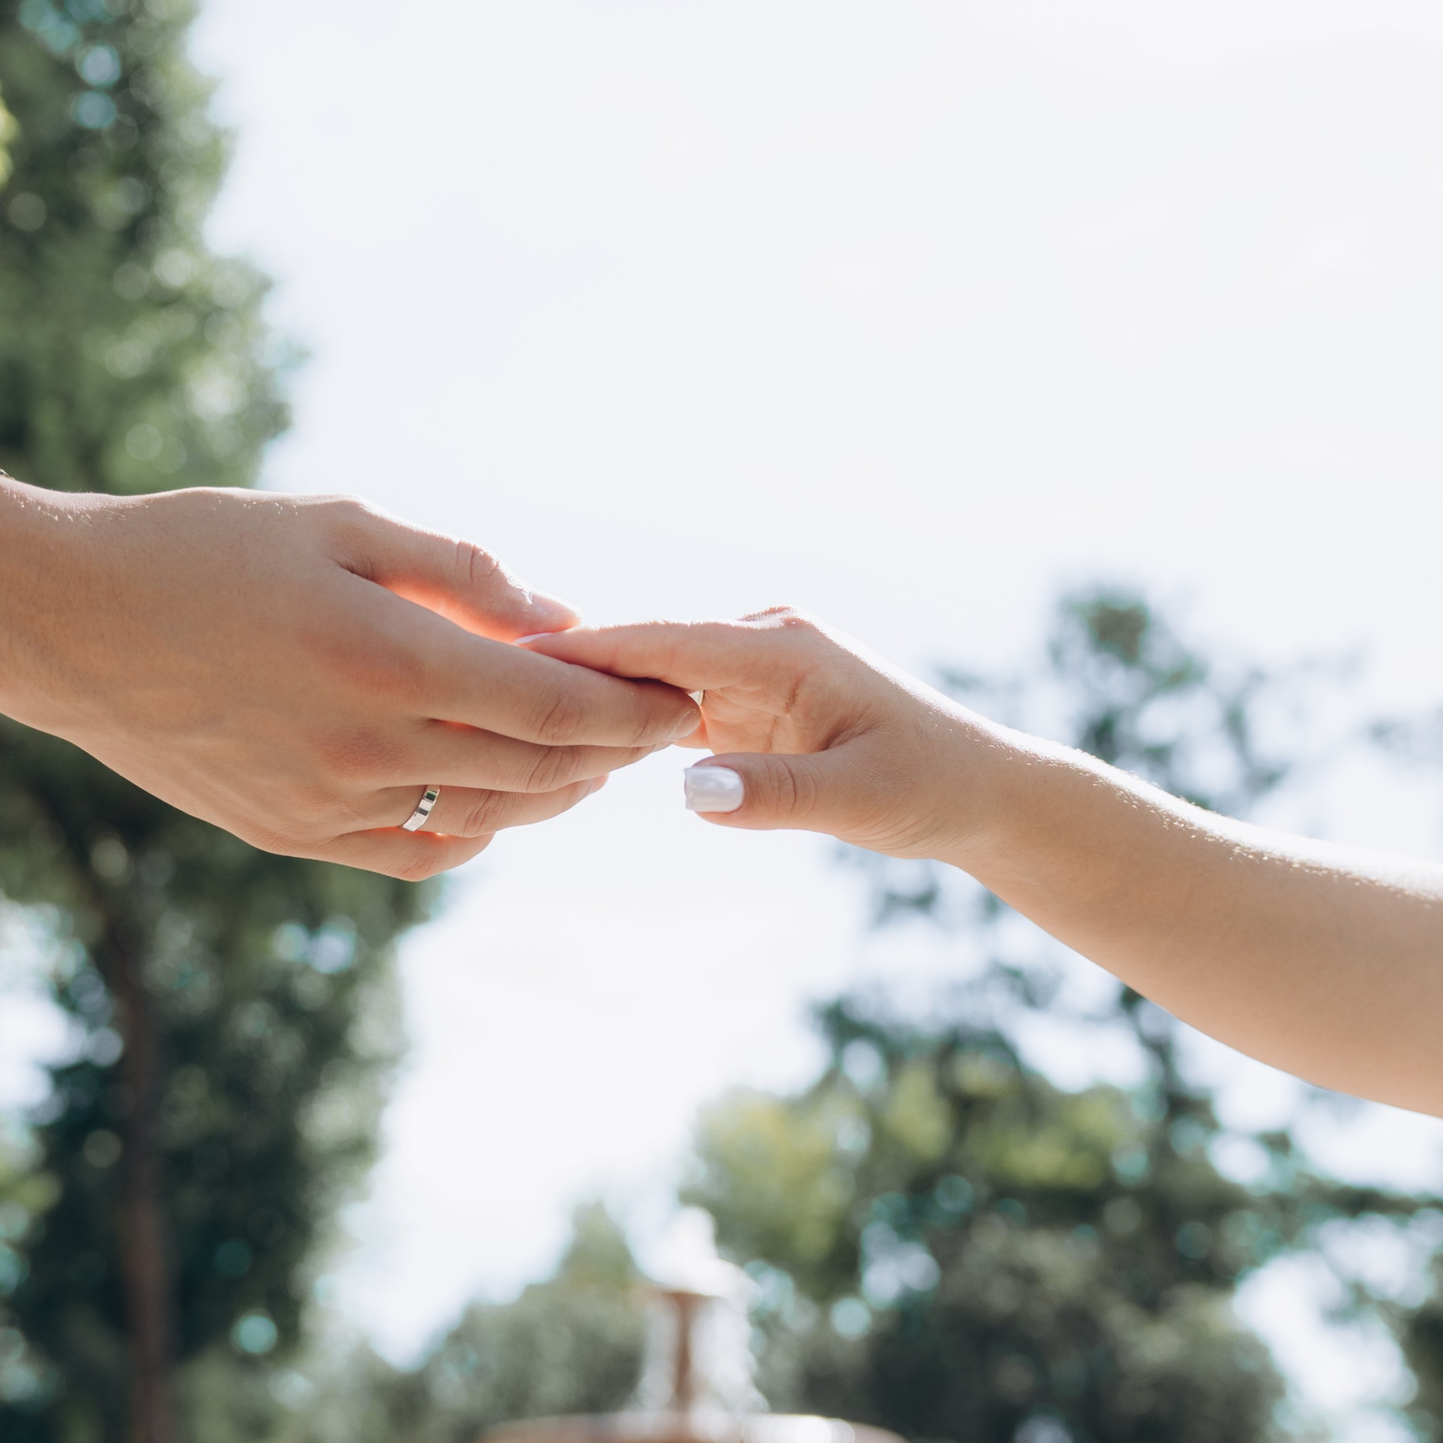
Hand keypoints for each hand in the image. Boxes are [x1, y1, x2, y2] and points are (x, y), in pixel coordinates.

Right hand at [0, 440, 700, 876]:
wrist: (66, 622)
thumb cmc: (202, 548)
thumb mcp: (336, 522)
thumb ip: (456, 568)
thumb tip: (557, 617)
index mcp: (387, 654)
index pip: (554, 703)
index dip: (631, 706)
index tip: (678, 694)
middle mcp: (366, 744)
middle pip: (535, 769)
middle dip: (612, 751)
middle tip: (657, 725)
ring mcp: (326, 803)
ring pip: (485, 816)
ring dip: (554, 794)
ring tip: (592, 762)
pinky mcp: (289, 835)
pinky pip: (414, 852)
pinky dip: (476, 831)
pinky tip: (501, 802)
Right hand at [524, 608, 990, 860]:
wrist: (978, 792)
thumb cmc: (931, 788)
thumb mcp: (863, 801)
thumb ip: (775, 794)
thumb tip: (687, 786)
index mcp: (782, 647)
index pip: (659, 641)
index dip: (580, 651)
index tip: (502, 659)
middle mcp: (755, 643)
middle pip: (635, 653)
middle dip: (558, 672)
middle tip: (464, 691)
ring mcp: (742, 671)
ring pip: (640, 682)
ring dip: (577, 701)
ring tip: (485, 719)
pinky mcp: (737, 704)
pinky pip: (659, 709)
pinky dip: (611, 725)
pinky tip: (547, 744)